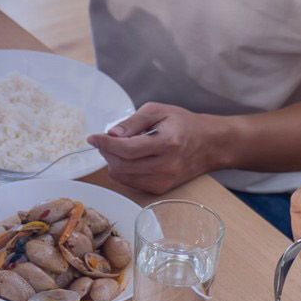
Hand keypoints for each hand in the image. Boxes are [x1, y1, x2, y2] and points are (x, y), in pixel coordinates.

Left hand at [88, 103, 221, 193]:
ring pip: (123, 177)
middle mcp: (166, 166)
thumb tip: (111, 134)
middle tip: (106, 140)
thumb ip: (133, 122)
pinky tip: (129, 159)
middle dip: (107, 152)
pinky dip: (123, 171)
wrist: (208, 144)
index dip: (105, 144)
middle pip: (122, 165)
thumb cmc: (182, 124)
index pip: (127, 149)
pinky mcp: (160, 189)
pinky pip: (130, 183)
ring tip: (118, 148)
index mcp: (168, 143)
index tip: (92, 137)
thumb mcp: (158, 111)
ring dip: (113, 162)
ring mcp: (164, 180)